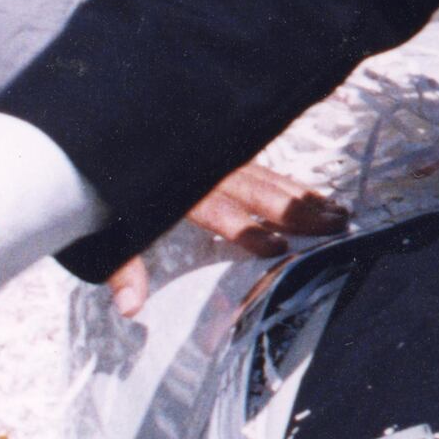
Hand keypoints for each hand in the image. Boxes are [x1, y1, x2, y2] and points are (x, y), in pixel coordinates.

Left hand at [108, 162, 349, 316]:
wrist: (100, 129)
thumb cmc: (99, 184)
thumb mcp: (101, 233)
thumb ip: (121, 268)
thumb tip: (131, 308)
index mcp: (179, 189)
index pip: (221, 212)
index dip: (248, 231)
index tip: (279, 249)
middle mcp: (204, 169)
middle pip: (257, 190)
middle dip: (297, 210)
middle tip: (336, 225)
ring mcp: (216, 156)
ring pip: (268, 175)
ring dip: (303, 195)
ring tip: (338, 212)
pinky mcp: (220, 150)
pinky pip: (263, 166)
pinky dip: (290, 181)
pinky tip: (312, 192)